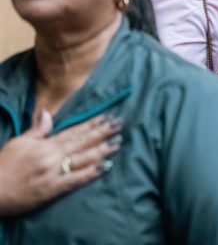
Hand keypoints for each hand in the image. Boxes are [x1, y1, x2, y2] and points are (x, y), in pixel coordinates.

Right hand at [0, 111, 122, 215]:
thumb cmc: (3, 165)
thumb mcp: (18, 143)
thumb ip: (37, 130)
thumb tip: (47, 113)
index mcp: (45, 144)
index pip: (74, 132)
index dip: (92, 124)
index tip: (107, 117)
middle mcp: (52, 156)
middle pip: (82, 142)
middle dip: (102, 133)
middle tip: (120, 124)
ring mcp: (53, 173)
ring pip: (82, 159)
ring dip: (102, 150)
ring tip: (118, 142)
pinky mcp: (52, 189)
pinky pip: (75, 180)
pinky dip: (90, 173)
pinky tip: (105, 167)